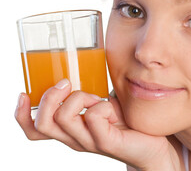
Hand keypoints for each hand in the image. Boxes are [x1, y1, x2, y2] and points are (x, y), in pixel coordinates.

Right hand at [15, 79, 180, 170]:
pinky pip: (93, 119)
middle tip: (69, 84)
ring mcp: (89, 142)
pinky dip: (101, 105)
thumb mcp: (102, 103)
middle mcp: (74, 139)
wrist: (152, 143)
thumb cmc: (126, 120)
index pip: (34, 130)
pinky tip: (112, 108)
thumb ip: (89, 93)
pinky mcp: (106, 142)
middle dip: (51, 97)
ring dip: (80, 98)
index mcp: (70, 130)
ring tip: (98, 97)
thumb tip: (83, 66)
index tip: (24, 93)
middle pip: (42, 123)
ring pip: (64, 118)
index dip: (21, 114)